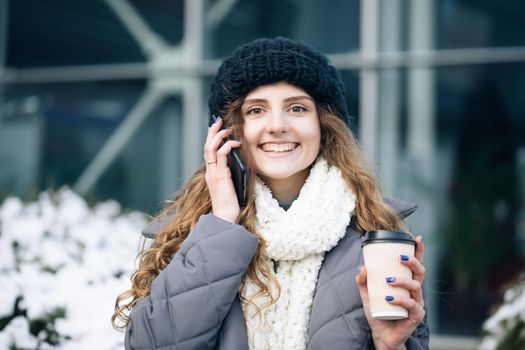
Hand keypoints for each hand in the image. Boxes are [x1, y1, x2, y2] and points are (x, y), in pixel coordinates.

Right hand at [204, 117, 241, 222]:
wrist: (225, 217)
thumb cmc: (230, 204)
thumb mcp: (230, 185)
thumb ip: (230, 173)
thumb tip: (237, 160)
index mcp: (211, 173)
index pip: (208, 151)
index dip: (211, 138)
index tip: (217, 128)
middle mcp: (210, 172)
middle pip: (206, 146)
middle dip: (212, 131)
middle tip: (218, 121)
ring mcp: (213, 173)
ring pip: (210, 147)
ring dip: (219, 135)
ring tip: (228, 129)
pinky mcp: (220, 176)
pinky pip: (220, 155)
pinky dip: (227, 146)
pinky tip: (235, 143)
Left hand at [356, 235, 425, 349]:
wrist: (381, 335)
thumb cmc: (378, 312)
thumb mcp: (367, 295)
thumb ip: (363, 282)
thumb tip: (362, 267)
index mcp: (406, 283)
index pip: (415, 265)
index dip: (419, 251)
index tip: (418, 238)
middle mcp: (415, 291)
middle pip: (420, 272)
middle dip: (413, 261)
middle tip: (400, 257)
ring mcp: (417, 303)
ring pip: (416, 286)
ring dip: (403, 281)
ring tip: (388, 281)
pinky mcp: (416, 316)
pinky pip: (412, 305)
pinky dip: (401, 300)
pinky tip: (390, 298)